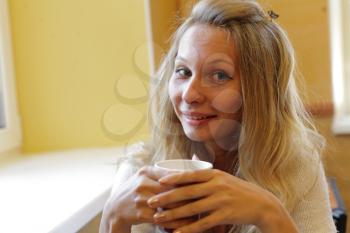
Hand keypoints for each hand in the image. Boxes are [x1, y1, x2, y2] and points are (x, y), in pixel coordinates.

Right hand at [99, 166, 197, 232]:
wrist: (114, 209)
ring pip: (169, 205)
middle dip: (190, 195)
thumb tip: (190, 162)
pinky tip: (186, 224)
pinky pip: (162, 218)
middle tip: (205, 198)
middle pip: (172, 189)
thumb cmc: (136, 190)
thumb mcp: (145, 177)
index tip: (204, 182)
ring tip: (200, 212)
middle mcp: (143, 183)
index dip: (189, 178)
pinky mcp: (140, 213)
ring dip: (185, 210)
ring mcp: (141, 198)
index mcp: (146, 171)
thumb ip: (163, 173)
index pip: (172, 173)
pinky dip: (175, 222)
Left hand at [146, 169, 288, 232]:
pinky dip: (188, 229)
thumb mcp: (223, 177)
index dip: (173, 178)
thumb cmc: (238, 189)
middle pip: (187, 192)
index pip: (190, 175)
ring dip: (173, 214)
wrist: (261, 203)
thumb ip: (206, 172)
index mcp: (215, 174)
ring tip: (158, 218)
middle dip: (167, 197)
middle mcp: (216, 186)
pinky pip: (202, 223)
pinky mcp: (224, 215)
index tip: (159, 181)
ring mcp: (220, 201)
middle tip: (151, 201)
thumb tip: (189, 160)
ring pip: (191, 209)